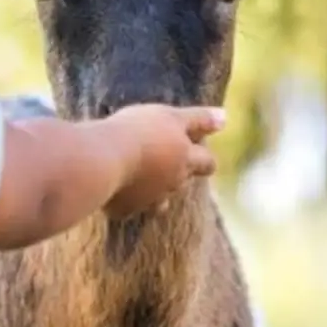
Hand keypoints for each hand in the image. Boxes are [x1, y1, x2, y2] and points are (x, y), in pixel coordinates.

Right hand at [101, 104, 224, 218]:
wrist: (102, 160)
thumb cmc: (137, 132)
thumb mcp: (169, 117)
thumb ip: (198, 119)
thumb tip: (225, 117)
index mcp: (185, 159)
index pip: (206, 162)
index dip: (203, 156)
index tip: (196, 147)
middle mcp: (172, 183)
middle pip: (183, 182)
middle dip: (179, 174)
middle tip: (166, 162)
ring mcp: (149, 200)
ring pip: (158, 200)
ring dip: (154, 191)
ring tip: (140, 178)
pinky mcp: (124, 210)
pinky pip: (128, 207)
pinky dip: (125, 200)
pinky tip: (113, 189)